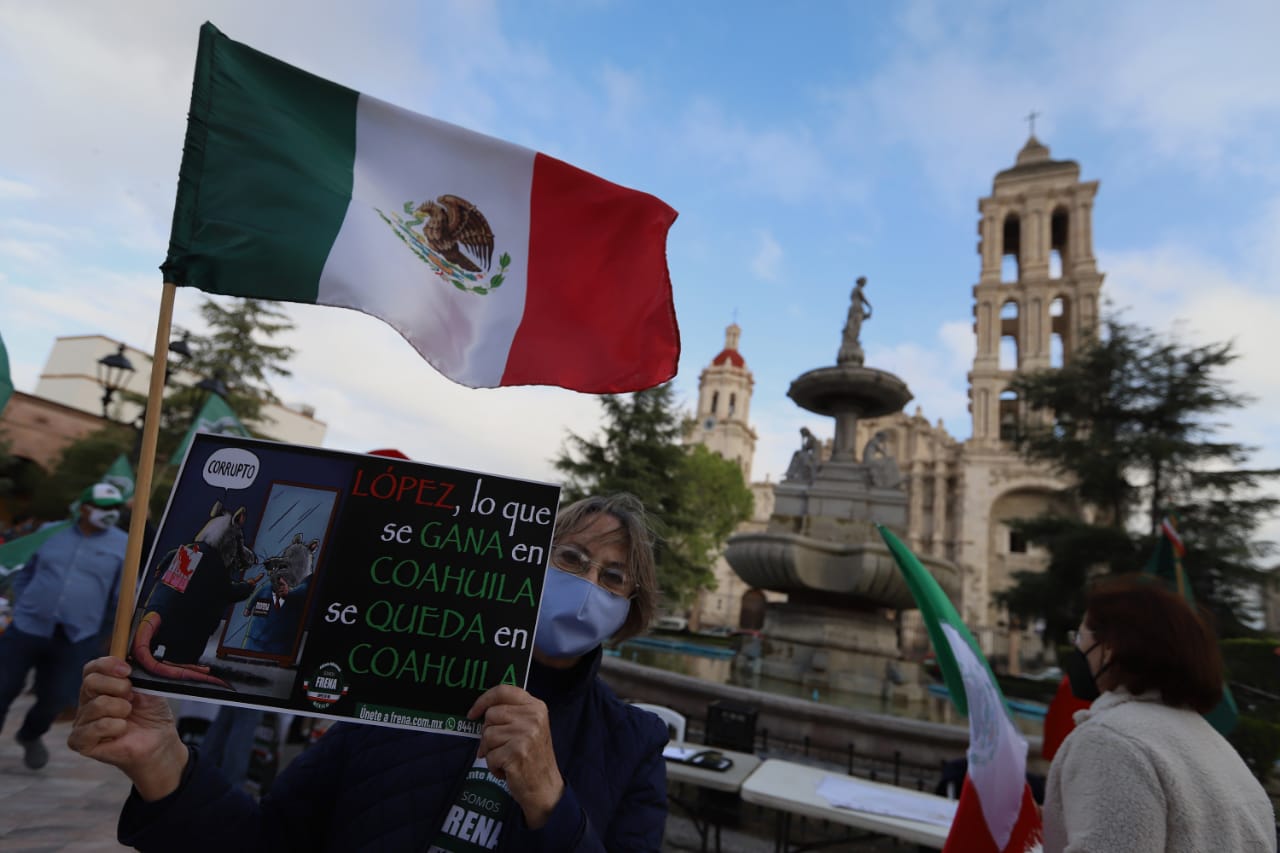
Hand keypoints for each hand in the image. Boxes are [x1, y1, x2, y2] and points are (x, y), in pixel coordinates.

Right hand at [67, 656, 188, 800]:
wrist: (160, 742)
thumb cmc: (152, 716)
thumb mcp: (149, 687)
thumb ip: (136, 672)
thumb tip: (128, 660)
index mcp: (100, 688)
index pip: (91, 669)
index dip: (108, 665)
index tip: (127, 670)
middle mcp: (87, 703)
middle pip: (90, 682)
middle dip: (119, 688)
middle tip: (132, 699)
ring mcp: (82, 723)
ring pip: (97, 704)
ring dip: (121, 709)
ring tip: (129, 717)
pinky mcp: (81, 742)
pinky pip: (94, 727)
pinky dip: (115, 727)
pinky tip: (122, 730)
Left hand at [468, 685, 563, 828]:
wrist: (546, 788)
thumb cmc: (533, 757)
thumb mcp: (530, 728)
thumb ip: (511, 714)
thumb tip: (480, 711)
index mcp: (536, 707)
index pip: (503, 691)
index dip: (483, 700)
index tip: (472, 713)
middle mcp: (533, 717)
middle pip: (491, 715)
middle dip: (489, 733)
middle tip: (502, 747)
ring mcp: (525, 735)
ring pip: (487, 735)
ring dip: (490, 752)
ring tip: (507, 759)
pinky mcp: (516, 753)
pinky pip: (489, 755)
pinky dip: (493, 766)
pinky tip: (507, 770)